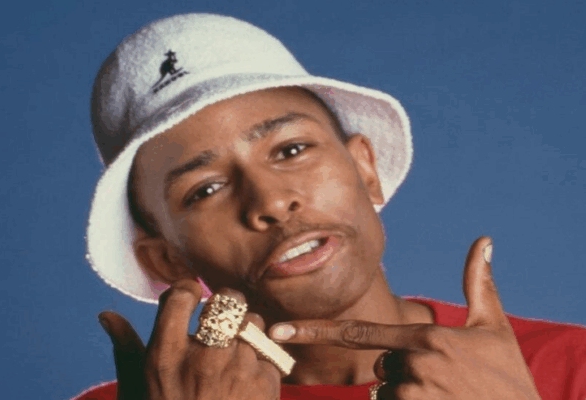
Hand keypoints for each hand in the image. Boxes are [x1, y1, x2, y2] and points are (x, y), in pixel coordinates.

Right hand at [98, 282, 280, 399]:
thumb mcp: (137, 387)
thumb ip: (126, 347)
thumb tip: (106, 315)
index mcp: (167, 356)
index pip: (179, 297)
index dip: (187, 290)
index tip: (192, 296)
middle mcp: (203, 358)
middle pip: (226, 301)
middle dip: (228, 302)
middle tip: (226, 313)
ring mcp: (238, 370)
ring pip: (254, 321)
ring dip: (248, 331)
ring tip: (237, 352)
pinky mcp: (265, 384)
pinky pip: (270, 352)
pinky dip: (263, 362)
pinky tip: (249, 380)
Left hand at [269, 237, 541, 399]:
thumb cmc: (508, 377)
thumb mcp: (494, 328)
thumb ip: (479, 285)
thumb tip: (483, 241)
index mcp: (426, 339)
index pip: (358, 332)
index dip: (315, 331)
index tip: (277, 331)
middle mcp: (415, 366)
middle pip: (383, 365)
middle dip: (403, 370)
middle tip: (443, 378)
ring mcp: (414, 396)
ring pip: (389, 393)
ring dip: (411, 395)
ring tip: (448, 396)